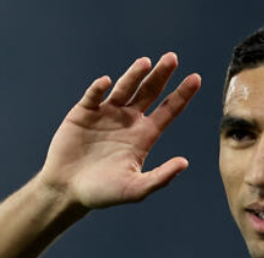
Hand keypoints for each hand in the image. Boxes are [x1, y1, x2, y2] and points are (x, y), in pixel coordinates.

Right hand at [38, 53, 200, 208]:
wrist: (67, 190)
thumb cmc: (103, 193)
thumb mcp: (135, 189)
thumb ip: (160, 177)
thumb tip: (184, 163)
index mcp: (144, 136)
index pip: (168, 110)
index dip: (182, 94)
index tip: (196, 78)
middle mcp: (128, 120)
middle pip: (149, 92)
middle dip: (161, 75)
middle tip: (172, 58)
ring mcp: (106, 114)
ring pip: (124, 88)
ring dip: (134, 74)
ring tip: (145, 62)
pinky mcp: (84, 113)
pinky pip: (94, 96)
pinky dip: (99, 88)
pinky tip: (106, 82)